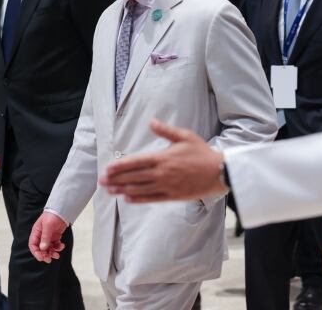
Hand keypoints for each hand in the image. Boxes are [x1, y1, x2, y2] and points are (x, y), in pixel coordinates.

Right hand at [28, 212, 67, 263]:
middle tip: (49, 260)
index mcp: (36, 232)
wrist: (61, 210)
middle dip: (45, 255)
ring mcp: (48, 237)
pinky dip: (58, 247)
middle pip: (40, 249)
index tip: (41, 258)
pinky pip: (55, 245)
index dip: (36, 252)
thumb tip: (43, 248)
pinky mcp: (55, 237)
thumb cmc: (52, 215)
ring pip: (48, 248)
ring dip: (52, 253)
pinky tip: (62, 246)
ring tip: (57, 255)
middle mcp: (41, 236)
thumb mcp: (48, 226)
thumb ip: (45, 237)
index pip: (33, 245)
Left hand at [99, 118, 225, 202]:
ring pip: (140, 189)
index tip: (108, 168)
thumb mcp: (185, 136)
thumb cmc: (202, 153)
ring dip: (123, 189)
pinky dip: (138, 199)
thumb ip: (166, 130)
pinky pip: (151, 198)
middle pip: (134, 176)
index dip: (120, 166)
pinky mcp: (172, 196)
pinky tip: (127, 199)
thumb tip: (151, 121)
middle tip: (102, 181)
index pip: (136, 162)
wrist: (219, 172)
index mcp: (163, 157)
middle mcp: (162, 173)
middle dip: (116, 179)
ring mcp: (166, 186)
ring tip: (110, 191)